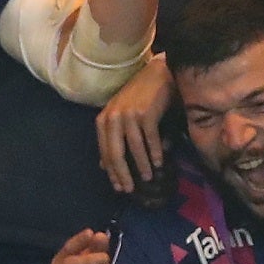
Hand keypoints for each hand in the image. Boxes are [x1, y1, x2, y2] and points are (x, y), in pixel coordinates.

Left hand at [97, 55, 172, 192]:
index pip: (105, 151)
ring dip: (142, 165)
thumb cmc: (138, 98)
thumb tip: (103, 165)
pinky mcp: (145, 113)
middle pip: (115, 153)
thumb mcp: (120, 117)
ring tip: (149, 177)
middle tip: (130, 189)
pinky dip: (155, 152)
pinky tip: (160, 162)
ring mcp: (128, 114)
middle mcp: (113, 117)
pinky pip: (150, 139)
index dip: (111, 171)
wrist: (156, 75)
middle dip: (123, 174)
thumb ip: (112, 139)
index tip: (119, 187)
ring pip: (134, 148)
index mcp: (104, 120)